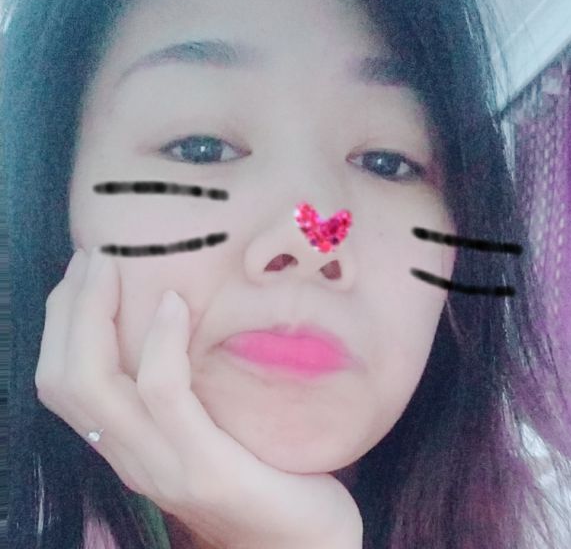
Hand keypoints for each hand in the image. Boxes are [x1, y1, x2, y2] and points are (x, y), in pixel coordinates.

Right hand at [35, 247, 362, 548]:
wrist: (302, 545)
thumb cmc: (265, 471)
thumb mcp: (215, 423)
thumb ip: (191, 386)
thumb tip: (190, 316)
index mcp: (130, 443)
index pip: (63, 380)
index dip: (63, 319)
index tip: (87, 268)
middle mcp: (132, 456)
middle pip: (65, 376)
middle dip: (69, 308)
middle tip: (96, 254)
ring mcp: (163, 465)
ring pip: (94, 384)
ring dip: (96, 314)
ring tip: (115, 265)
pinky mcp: (205, 466)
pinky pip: (164, 395)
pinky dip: (161, 343)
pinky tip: (176, 305)